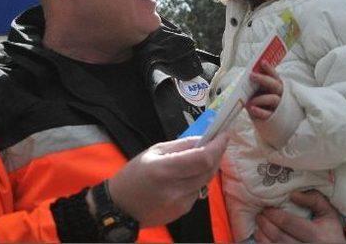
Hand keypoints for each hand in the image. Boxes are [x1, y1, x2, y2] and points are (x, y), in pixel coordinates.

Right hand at [106, 134, 227, 226]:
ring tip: (203, 156)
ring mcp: (181, 203)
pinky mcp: (183, 211)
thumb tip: (204, 139)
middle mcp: (176, 188)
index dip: (217, 146)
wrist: (121, 207)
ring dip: (208, 167)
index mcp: (164, 170)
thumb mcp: (153, 152)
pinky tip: (188, 175)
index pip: (202, 158)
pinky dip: (198, 179)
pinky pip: (198, 191)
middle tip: (218, 142)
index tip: (224, 134)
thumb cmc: (133, 175)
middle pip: (208, 170)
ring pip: (206, 181)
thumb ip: (181, 146)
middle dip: (217, 154)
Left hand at [246, 61, 282, 120]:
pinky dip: (259, 111)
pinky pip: (268, 114)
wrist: (267, 123)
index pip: (274, 76)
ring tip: (250, 101)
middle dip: (263, 79)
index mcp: (276, 87)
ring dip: (260, 98)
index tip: (262, 62)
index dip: (269, 69)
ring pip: (273, 99)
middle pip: (275, 85)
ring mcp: (278, 107)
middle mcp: (280, 95)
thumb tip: (248, 77)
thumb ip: (256, 86)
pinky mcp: (274, 118)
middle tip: (251, 75)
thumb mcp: (259, 94)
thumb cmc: (262, 105)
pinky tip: (251, 108)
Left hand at [254, 190, 345, 242]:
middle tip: (259, 215)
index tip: (266, 208)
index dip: (274, 214)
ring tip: (259, 226)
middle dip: (265, 224)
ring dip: (262, 236)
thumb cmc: (331, 232)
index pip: (289, 223)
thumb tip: (293, 194)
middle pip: (279, 236)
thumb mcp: (329, 214)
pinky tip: (262, 238)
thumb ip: (314, 200)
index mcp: (317, 235)